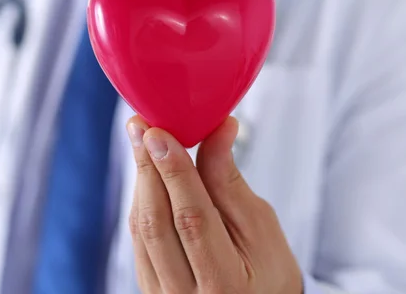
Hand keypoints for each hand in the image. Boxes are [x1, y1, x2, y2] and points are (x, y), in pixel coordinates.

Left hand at [126, 115, 302, 293]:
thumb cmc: (268, 272)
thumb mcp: (261, 226)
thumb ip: (230, 182)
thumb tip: (218, 130)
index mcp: (224, 282)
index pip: (192, 218)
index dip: (174, 171)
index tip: (159, 133)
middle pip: (156, 221)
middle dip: (147, 167)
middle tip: (141, 126)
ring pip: (141, 228)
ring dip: (141, 180)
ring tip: (142, 142)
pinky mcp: (148, 285)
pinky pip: (137, 238)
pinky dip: (141, 201)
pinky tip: (147, 175)